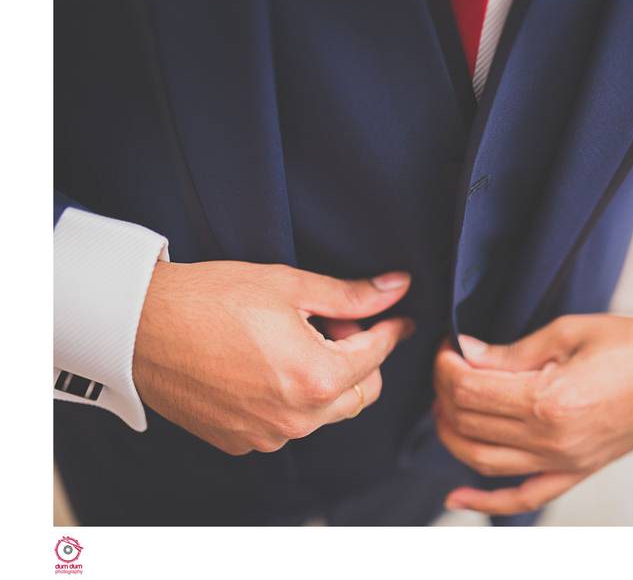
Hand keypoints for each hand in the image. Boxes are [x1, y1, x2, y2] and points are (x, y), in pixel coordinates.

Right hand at [133, 260, 413, 454]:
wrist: (138, 327)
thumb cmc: (211, 299)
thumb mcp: (289, 286)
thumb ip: (351, 294)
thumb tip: (397, 287)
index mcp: (317, 378)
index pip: (377, 355)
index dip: (390, 330)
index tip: (397, 319)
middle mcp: (297, 419)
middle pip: (361, 393)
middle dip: (359, 358)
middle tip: (331, 324)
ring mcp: (267, 436)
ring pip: (326, 412)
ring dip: (326, 380)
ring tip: (294, 342)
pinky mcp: (240, 442)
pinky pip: (287, 425)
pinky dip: (291, 399)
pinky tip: (265, 366)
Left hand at [433, 314, 632, 514]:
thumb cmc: (628, 345)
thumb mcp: (567, 332)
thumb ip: (512, 351)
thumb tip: (467, 353)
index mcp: (549, 399)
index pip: (469, 389)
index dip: (446, 366)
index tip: (447, 348)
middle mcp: (551, 439)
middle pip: (468, 422)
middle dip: (444, 393)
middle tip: (447, 369)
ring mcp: (562, 462)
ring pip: (481, 460)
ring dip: (450, 434)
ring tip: (445, 408)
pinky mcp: (573, 473)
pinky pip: (522, 498)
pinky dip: (484, 502)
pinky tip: (456, 497)